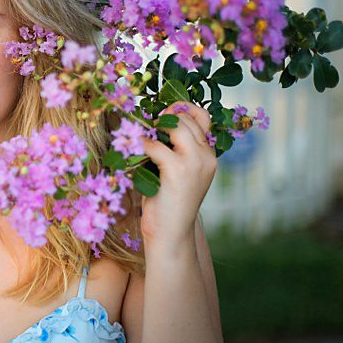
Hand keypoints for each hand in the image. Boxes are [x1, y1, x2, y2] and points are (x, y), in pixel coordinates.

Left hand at [140, 102, 217, 247]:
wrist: (171, 234)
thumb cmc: (169, 203)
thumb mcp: (178, 172)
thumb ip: (175, 149)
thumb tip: (152, 122)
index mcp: (209, 156)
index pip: (203, 117)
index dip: (182, 108)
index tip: (163, 112)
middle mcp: (206, 156)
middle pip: (186, 117)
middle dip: (163, 116)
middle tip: (145, 127)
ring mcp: (194, 162)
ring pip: (174, 124)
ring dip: (153, 127)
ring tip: (140, 138)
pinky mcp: (177, 170)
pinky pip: (154, 145)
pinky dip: (140, 145)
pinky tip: (132, 152)